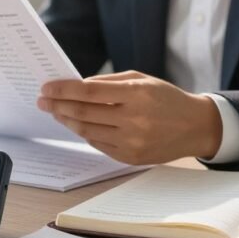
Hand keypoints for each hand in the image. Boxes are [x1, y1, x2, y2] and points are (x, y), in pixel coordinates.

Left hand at [37, 71, 221, 164]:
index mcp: (136, 94)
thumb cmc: (166, 98)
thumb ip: (108, 83)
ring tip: (56, 112)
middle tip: (42, 101)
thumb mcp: (141, 80)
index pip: (88, 92)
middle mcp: (133, 119)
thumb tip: (74, 86)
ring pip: (86, 131)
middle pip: (83, 113)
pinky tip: (77, 124)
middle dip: (57, 106)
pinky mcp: (130, 157)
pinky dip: (84, 133)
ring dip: (66, 120)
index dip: (63, 90)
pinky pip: (98, 144)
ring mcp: (131, 141)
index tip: (46, 88)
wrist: (195, 126)